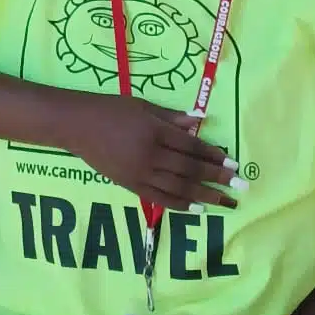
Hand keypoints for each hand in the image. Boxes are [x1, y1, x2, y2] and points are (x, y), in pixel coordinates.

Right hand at [52, 91, 238, 211]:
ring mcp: (140, 172)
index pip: (191, 146)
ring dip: (204, 195)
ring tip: (224, 201)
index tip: (233, 163)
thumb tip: (199, 120)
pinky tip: (196, 208)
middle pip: (189, 169)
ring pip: (178, 188)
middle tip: (239, 185)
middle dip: (216, 178)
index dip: (213, 155)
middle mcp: (150, 155)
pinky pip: (159, 198)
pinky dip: (179, 204)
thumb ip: (171, 116)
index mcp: (155, 131)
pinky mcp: (130, 185)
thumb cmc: (109, 108)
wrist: (75, 125)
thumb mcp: (142, 106)